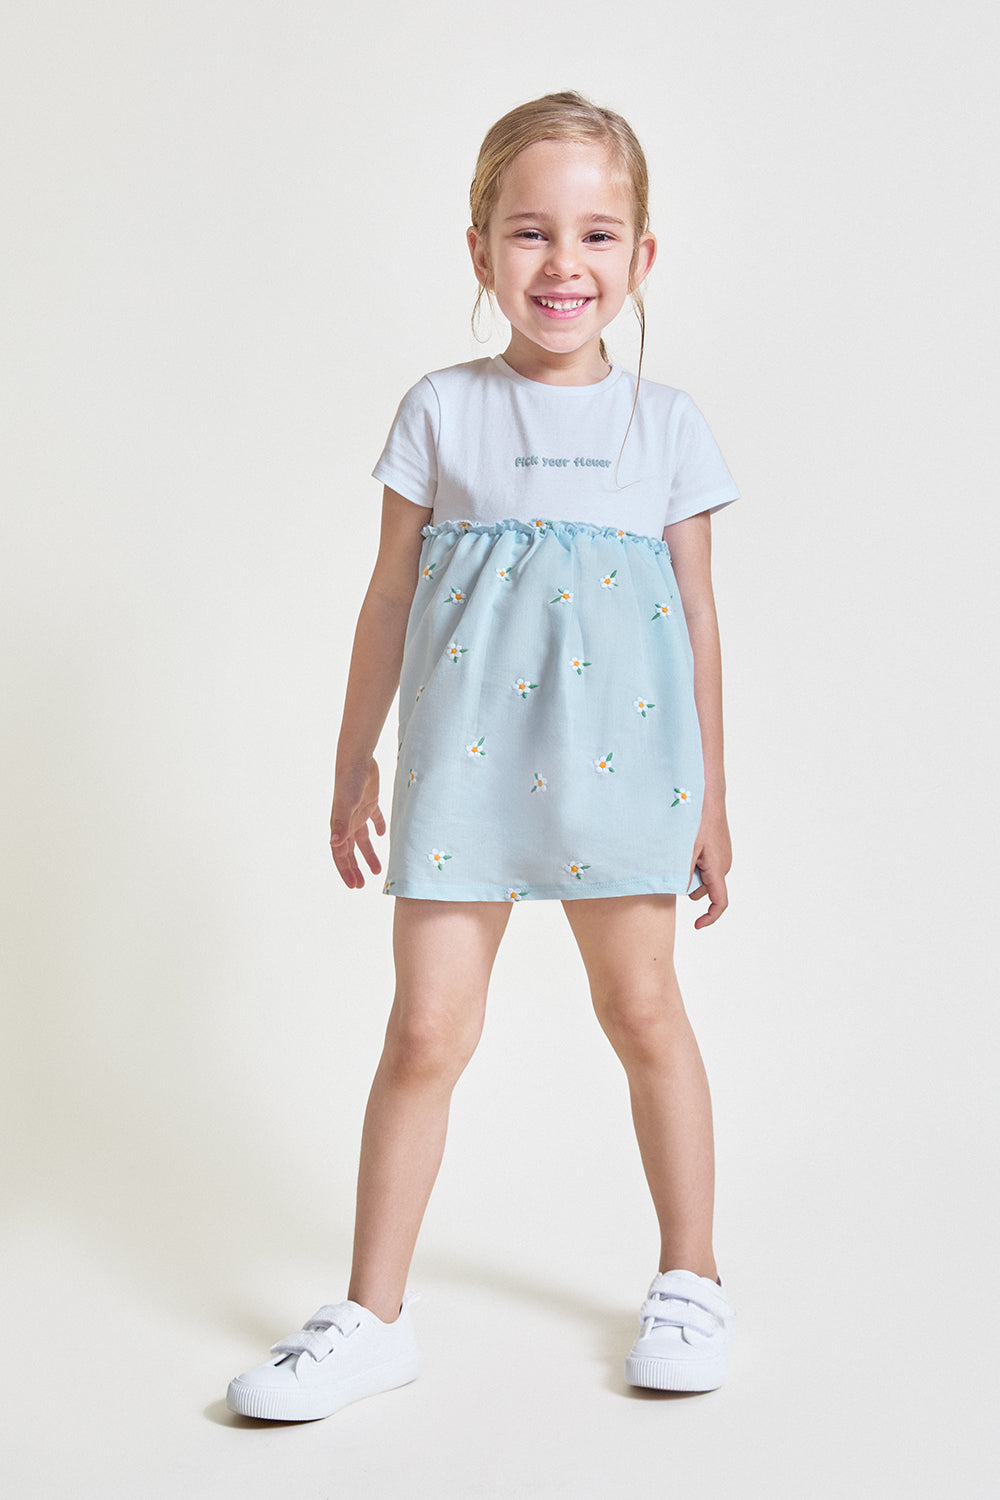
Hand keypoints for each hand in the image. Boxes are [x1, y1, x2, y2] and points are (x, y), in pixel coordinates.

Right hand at [329, 758, 386, 888]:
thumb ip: (340, 825)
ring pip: (363, 840)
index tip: (354, 886)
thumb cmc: (348, 783)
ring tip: (378, 870)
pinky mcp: (369, 803)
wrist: (357, 760)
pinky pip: (374, 820)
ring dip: (369, 855)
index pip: (341, 855)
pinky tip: (384, 835)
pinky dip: (378, 828)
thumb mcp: (345, 806)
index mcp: (340, 826)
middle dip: (355, 868)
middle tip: (362, 885)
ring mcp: (358, 813)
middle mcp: (348, 822)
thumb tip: (334, 844)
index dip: (346, 871)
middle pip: (350, 851)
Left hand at [688, 803, 731, 928]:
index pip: (720, 902)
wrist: (708, 796)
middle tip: (673, 867)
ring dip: (689, 872)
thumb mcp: (685, 849)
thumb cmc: (697, 820)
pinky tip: (684, 847)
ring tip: (679, 852)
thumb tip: (681, 892)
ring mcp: (722, 856)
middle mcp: (724, 865)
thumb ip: (683, 873)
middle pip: (705, 889)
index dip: (710, 917)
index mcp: (718, 868)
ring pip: (702, 877)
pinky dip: (692, 862)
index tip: (696, 925)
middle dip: (689, 886)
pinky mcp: (718, 849)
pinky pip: (704, 865)